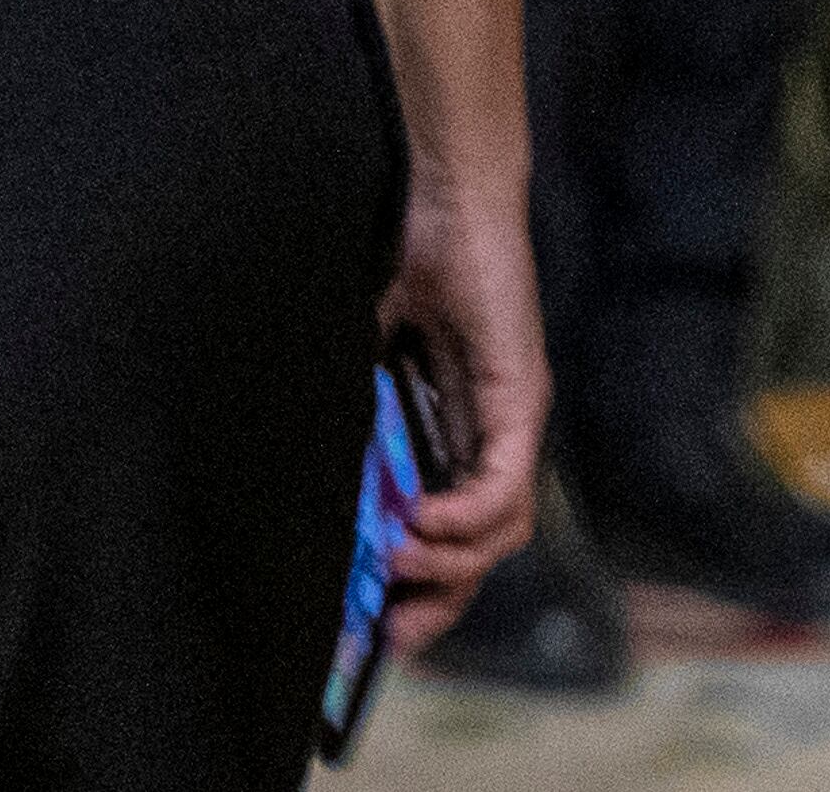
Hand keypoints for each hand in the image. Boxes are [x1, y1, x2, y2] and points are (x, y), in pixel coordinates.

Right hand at [379, 184, 550, 650]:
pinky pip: (504, 487)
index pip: (454, 527)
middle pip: (485, 547)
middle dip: (441, 598)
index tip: (382, 622)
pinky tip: (423, 526)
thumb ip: (351, 413)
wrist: (441, 196)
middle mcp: (496, 435)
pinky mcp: (520, 401)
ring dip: (452, 563)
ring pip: (501, 530)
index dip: (426, 580)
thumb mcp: (360, 354)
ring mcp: (514, 421)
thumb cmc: (401, 258)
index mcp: (459, 427)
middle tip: (395, 633)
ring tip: (399, 569)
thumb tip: (309, 474)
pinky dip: (467, 518)